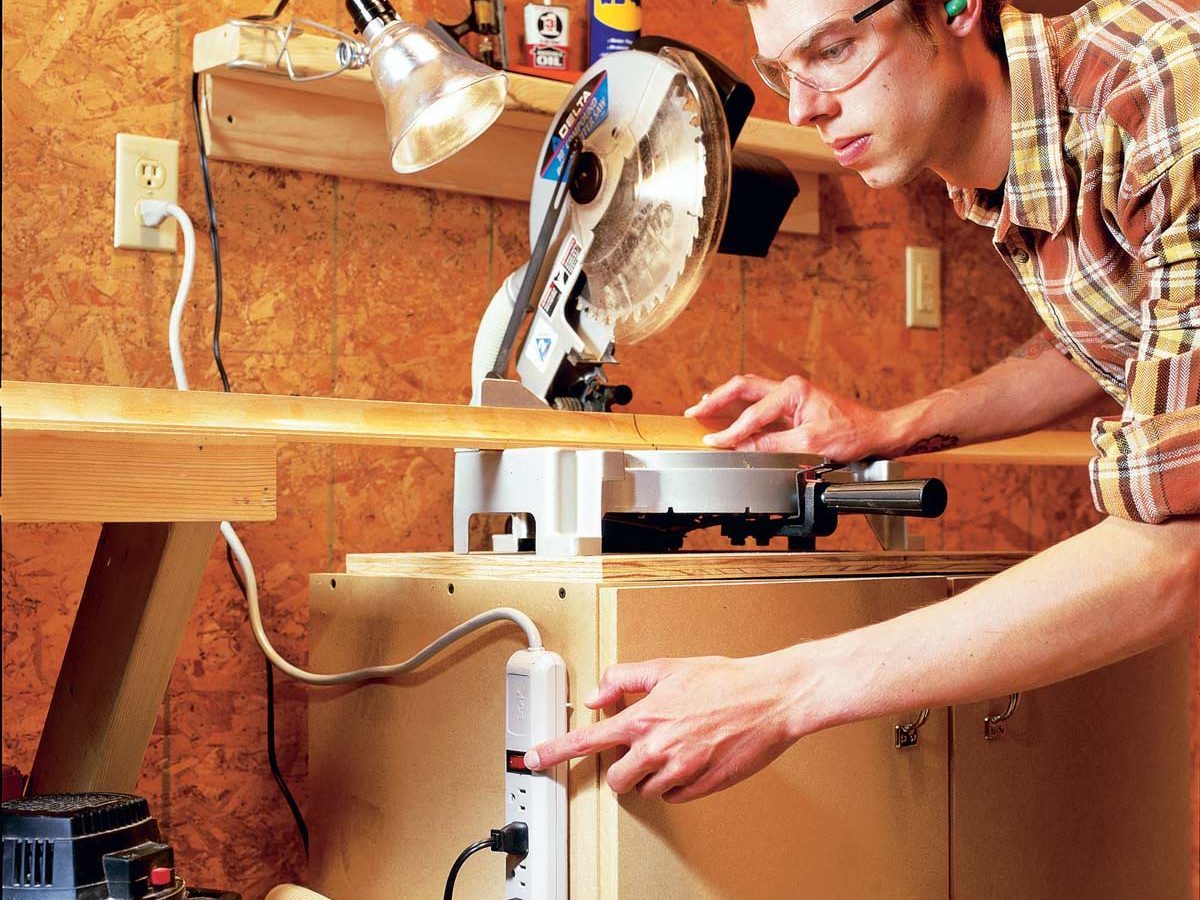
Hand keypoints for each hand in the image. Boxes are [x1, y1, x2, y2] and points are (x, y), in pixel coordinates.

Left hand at [524, 653, 812, 802]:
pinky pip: (673, 796)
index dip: (555, 751)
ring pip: (645, 789)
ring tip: (673, 747)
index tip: (535, 758)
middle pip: (616, 778)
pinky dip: (674, 782)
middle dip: (622, 768)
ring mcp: (679, 771)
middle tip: (640, 749)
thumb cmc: (725, 680)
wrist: (769, 699)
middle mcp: (657, 748)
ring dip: (650, 774)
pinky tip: (688, 758)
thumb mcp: (667, 667)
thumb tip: (597, 695)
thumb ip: (624, 679)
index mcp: (644, 718)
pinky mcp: (701, 786)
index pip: (586, 740)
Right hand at [684, 374, 888, 460]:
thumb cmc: (851, 434)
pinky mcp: (793, 405)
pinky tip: (728, 414)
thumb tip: (743, 446)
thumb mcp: (810, 444)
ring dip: (725, 399)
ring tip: (704, 408)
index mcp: (793, 391)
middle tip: (694, 412)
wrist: (875, 433)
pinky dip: (740, 408)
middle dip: (716, 399)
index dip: (730, 431)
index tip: (713, 441)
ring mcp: (791, 395)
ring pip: (748, 391)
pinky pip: (759, 402)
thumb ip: (772, 444)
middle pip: (742, 388)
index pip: (752, 413)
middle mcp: (790, 387)